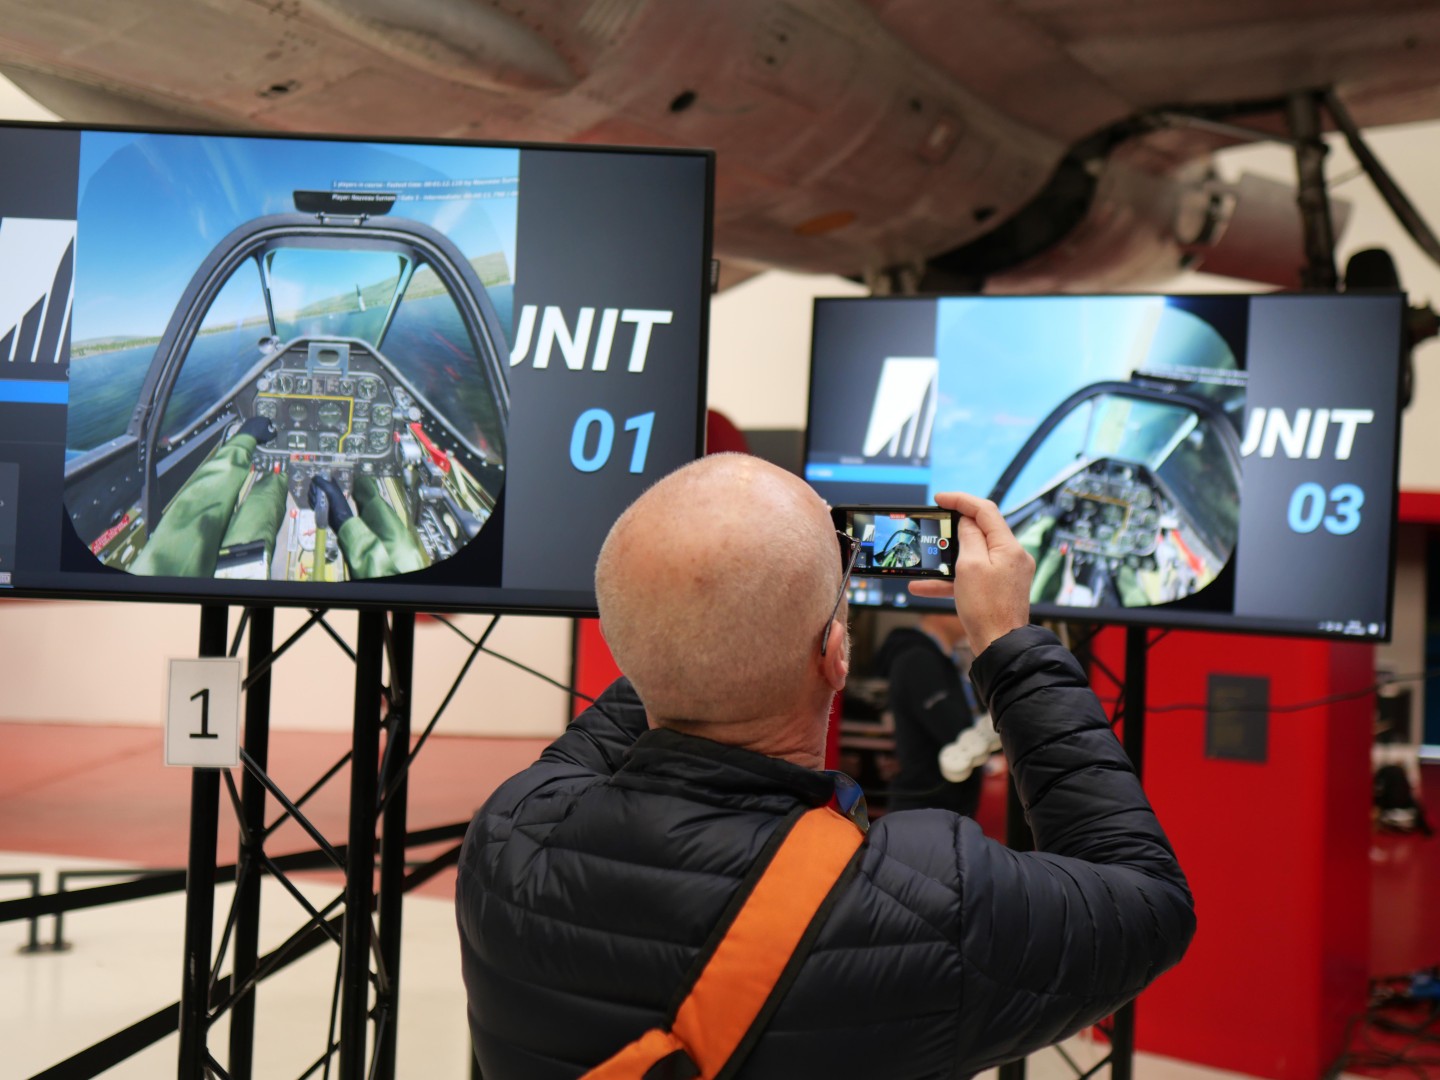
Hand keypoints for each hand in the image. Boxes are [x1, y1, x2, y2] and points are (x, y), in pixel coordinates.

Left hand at [238, 415, 274, 444]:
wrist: (246, 437)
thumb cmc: (260, 436)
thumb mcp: (270, 437)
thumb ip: (274, 434)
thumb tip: (275, 431)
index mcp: (265, 419)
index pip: (269, 421)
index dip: (270, 425)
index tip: (270, 429)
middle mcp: (258, 417)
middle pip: (262, 421)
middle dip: (263, 425)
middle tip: (263, 431)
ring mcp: (250, 420)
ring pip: (255, 422)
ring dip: (257, 426)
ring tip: (257, 432)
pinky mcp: (244, 423)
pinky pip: (250, 425)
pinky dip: (251, 428)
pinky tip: (251, 433)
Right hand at [307, 474, 353, 530]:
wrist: (340, 521)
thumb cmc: (338, 505)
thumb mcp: (331, 491)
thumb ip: (322, 482)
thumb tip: (313, 477)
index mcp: (331, 485)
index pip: (320, 478)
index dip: (316, 481)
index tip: (315, 486)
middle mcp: (327, 490)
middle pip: (314, 486)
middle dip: (313, 492)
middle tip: (316, 497)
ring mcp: (323, 498)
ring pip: (312, 494)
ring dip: (312, 499)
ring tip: (316, 504)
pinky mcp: (320, 506)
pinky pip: (312, 502)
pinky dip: (311, 504)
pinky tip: (314, 508)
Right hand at [909, 492, 1033, 656]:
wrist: (999, 646)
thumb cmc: (987, 610)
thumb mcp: (970, 567)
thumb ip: (968, 538)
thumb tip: (967, 522)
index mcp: (1009, 546)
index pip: (985, 510)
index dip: (961, 500)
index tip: (940, 498)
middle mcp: (1011, 556)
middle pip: (981, 530)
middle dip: (954, 527)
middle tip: (935, 524)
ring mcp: (1006, 573)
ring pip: (973, 554)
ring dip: (948, 557)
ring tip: (927, 559)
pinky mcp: (998, 588)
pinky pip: (972, 575)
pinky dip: (951, 578)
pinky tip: (924, 587)